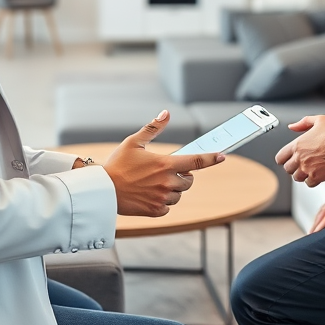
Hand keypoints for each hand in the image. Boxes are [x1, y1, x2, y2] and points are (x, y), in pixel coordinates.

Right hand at [104, 110, 223, 217]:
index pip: (195, 161)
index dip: (211, 158)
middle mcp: (167, 182)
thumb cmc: (117, 164)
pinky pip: (168, 208)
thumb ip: (153, 128)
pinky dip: (163, 203)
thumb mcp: (133, 142)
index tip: (222, 156)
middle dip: (183, 176)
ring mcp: (161, 198)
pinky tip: (150, 195)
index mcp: (165, 164)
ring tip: (154, 184)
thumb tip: (166, 113)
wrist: (101, 190)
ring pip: (179, 195)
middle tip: (166, 172)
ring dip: (173, 190)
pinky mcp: (155, 211)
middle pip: (189, 181)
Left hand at [274, 113, 324, 187]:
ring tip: (309, 169)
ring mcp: (307, 169)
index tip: (288, 158)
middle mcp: (300, 158)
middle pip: (287, 169)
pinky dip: (312, 180)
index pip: (280, 157)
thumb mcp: (319, 120)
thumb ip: (303, 123)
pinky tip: (317, 174)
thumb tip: (292, 126)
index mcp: (297, 145)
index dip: (284, 158)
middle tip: (301, 163)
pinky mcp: (317, 177)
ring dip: (302, 174)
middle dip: (293, 167)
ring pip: (297, 178)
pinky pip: (309, 183)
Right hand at [309, 180, 324, 233]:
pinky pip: (324, 210)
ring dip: (315, 222)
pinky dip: (318, 218)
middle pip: (322, 212)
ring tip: (310, 234)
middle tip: (309, 237)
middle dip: (315, 225)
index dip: (322, 223)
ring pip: (321, 211)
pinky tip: (317, 225)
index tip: (316, 233)